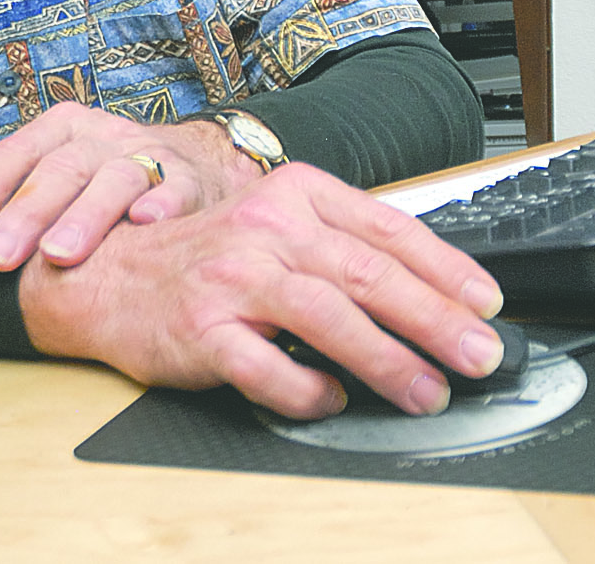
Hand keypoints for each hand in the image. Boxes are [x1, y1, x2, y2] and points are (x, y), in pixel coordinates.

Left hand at [0, 102, 260, 270]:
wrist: (192, 162)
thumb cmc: (101, 169)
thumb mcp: (44, 158)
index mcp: (62, 129)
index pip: (17, 153)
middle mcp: (103, 137)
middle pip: (61, 170)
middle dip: (27, 214)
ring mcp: (149, 157)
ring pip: (116, 180)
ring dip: (87, 217)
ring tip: (59, 255)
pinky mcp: (189, 182)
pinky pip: (176, 191)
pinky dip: (161, 206)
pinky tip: (144, 226)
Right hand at [17, 162, 507, 418]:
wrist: (108, 275)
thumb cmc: (209, 259)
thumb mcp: (280, 229)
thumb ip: (344, 249)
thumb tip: (432, 293)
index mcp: (297, 195)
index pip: (387, 228)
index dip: (446, 267)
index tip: (487, 303)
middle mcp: (267, 226)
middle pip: (367, 272)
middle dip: (434, 318)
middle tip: (479, 353)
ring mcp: (232, 276)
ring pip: (324, 314)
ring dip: (385, 358)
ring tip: (428, 390)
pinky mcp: (199, 327)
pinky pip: (262, 364)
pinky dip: (304, 386)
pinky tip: (334, 400)